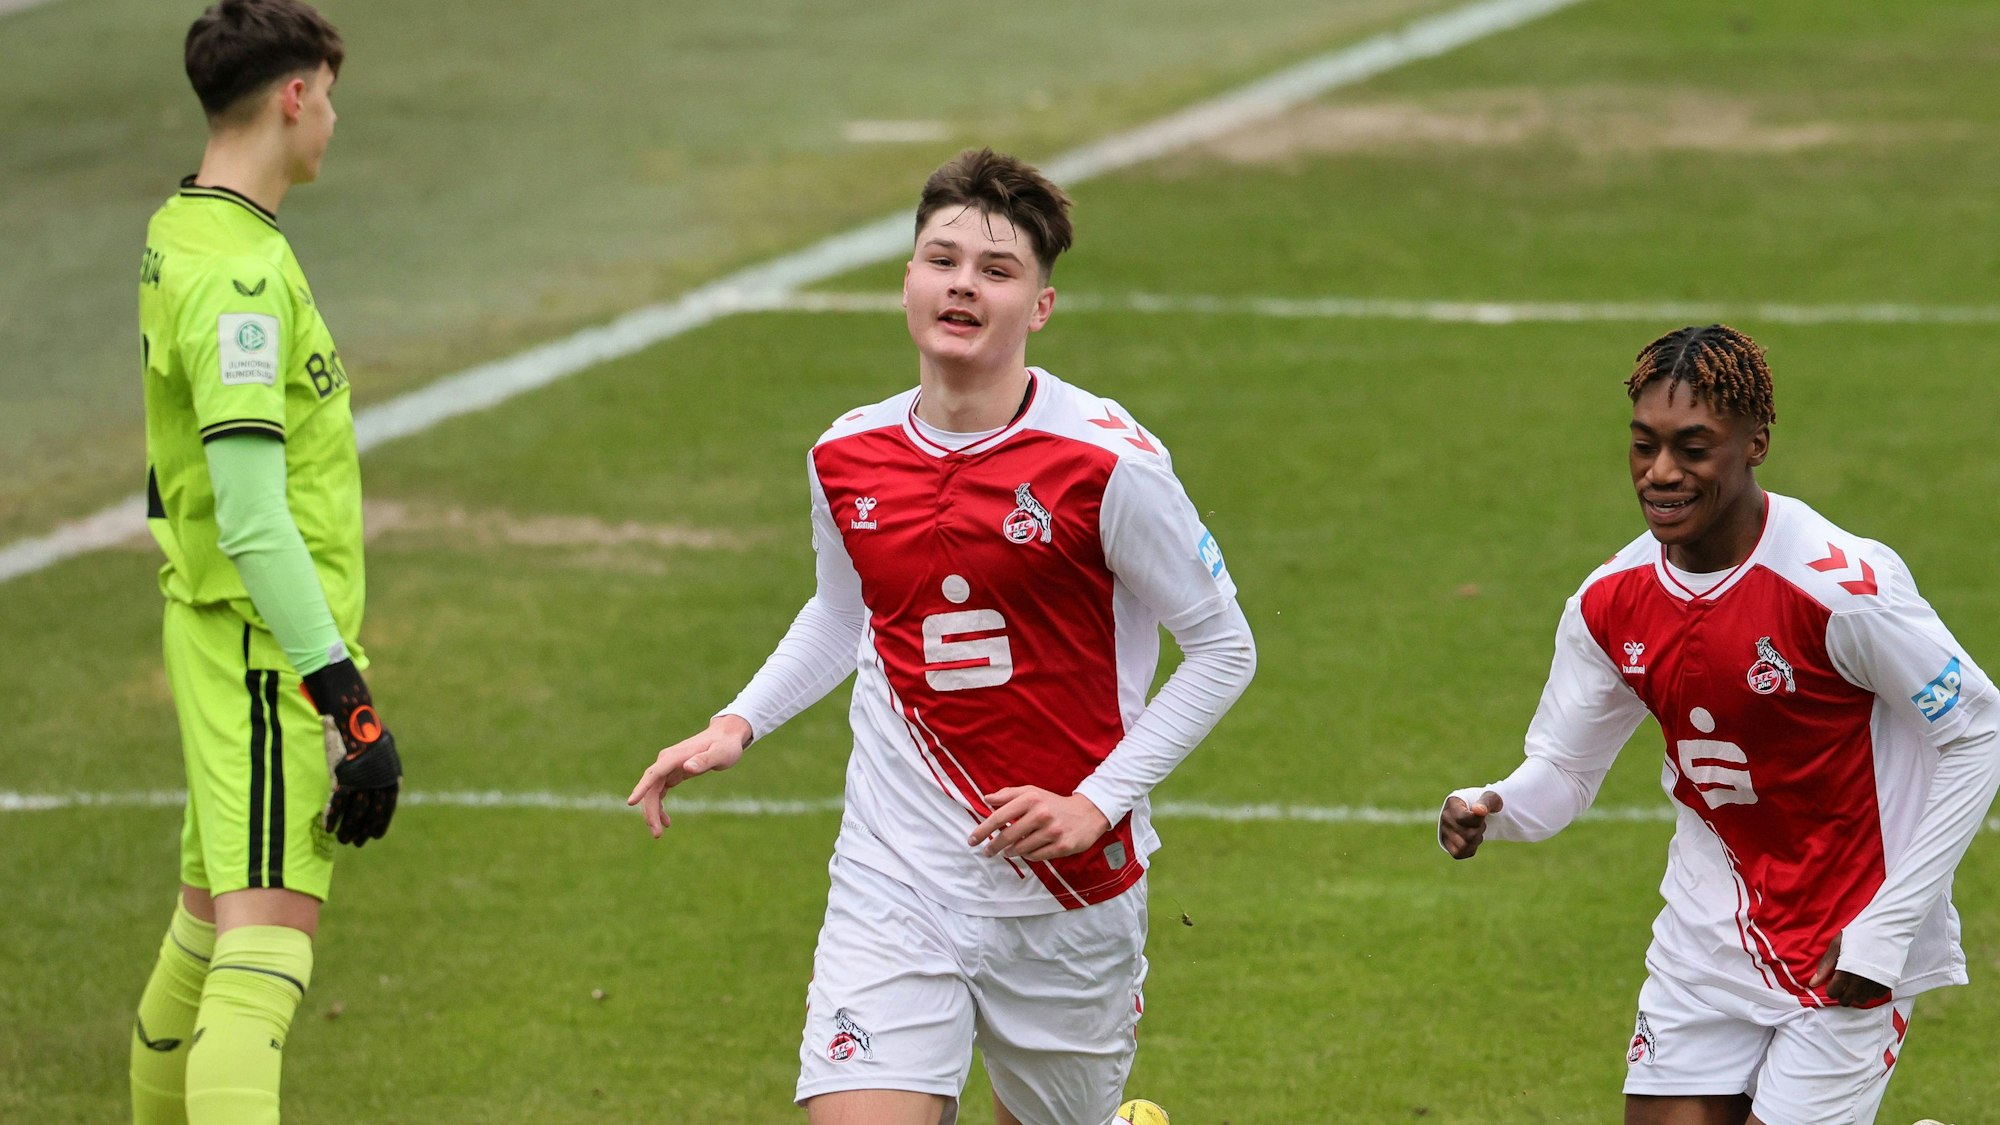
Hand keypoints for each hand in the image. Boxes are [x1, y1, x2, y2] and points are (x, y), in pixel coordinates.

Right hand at [301, 658, 401, 846]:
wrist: (355, 714)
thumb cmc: (368, 729)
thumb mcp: (382, 749)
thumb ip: (381, 768)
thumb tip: (388, 779)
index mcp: (391, 775)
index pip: (388, 807)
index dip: (380, 823)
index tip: (374, 835)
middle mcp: (379, 781)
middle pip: (371, 813)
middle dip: (363, 830)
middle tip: (356, 843)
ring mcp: (362, 780)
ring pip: (354, 812)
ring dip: (348, 828)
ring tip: (343, 840)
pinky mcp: (344, 777)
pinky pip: (337, 802)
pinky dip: (332, 816)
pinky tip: (327, 828)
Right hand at [627, 715, 751, 837]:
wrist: (726, 735)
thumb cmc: (725, 745)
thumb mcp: (720, 754)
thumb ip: (704, 760)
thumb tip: (687, 768)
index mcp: (675, 757)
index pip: (653, 774)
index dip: (641, 788)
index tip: (630, 803)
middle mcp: (666, 761)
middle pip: (651, 788)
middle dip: (650, 811)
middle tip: (657, 834)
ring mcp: (668, 767)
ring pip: (652, 792)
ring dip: (653, 812)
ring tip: (658, 833)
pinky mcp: (672, 773)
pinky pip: (659, 792)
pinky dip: (660, 806)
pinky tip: (666, 821)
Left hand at [967, 787, 1110, 862]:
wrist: (1087, 814)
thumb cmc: (1053, 803)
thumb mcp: (1032, 793)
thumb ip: (1008, 794)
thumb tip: (986, 799)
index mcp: (1031, 799)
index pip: (1000, 817)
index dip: (983, 830)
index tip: (972, 840)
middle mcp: (1041, 814)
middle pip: (1008, 836)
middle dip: (994, 846)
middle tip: (987, 851)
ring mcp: (1053, 831)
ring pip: (1021, 849)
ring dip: (1011, 852)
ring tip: (1009, 850)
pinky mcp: (1062, 846)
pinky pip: (1036, 857)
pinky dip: (1028, 856)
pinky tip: (1026, 852)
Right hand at [1439, 791, 1502, 859]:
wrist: (1478, 811)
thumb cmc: (1485, 804)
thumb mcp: (1491, 798)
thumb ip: (1486, 802)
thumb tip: (1479, 811)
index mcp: (1453, 802)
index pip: (1463, 818)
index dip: (1478, 821)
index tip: (1485, 815)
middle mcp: (1445, 817)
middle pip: (1468, 834)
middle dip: (1480, 830)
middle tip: (1481, 822)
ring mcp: (1444, 831)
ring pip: (1464, 845)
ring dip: (1476, 839)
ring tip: (1476, 830)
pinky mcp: (1447, 843)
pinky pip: (1460, 853)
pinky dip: (1471, 848)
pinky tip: (1473, 839)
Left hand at [1809, 934, 1892, 1007]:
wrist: (1886, 929)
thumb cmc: (1859, 934)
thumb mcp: (1837, 945)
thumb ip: (1825, 966)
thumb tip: (1813, 983)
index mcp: (1846, 969)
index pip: (1834, 993)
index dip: (1831, 990)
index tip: (1832, 984)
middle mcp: (1861, 979)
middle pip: (1847, 1000)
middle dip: (1842, 995)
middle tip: (1843, 985)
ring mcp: (1876, 982)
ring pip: (1862, 1000)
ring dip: (1856, 994)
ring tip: (1856, 982)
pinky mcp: (1889, 983)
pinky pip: (1876, 996)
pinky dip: (1871, 992)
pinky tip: (1868, 981)